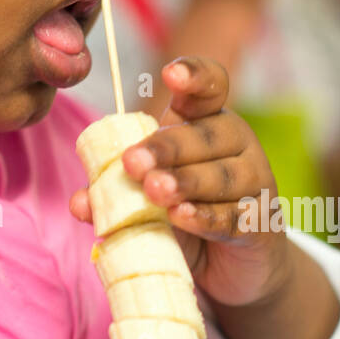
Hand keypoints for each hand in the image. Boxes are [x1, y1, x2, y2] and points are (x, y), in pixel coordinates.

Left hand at [70, 56, 291, 308]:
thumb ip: (116, 193)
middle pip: (207, 135)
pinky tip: (183, 217)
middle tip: (132, 162)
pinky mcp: (260, 222)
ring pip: (222, 176)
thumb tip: (79, 202)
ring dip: (186, 182)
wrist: (230, 264)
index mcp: (205, 121)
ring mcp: (254, 180)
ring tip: (154, 190)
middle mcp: (235, 143)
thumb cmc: (184, 213)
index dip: (195, 75)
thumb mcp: (147, 198)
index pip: (210, 87)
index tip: (170, 75)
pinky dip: (206, 217)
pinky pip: (233, 216)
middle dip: (167, 147)